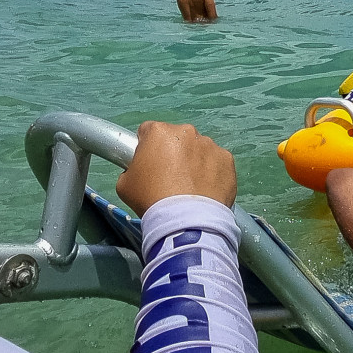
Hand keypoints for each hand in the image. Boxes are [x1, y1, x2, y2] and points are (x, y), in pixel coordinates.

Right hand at [116, 121, 236, 213]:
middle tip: (169, 179)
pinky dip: (212, 173)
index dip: (146, 148)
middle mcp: (186, 132)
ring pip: (198, 150)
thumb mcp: (124, 183)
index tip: (149, 165)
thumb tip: (141, 169)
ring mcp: (210, 145)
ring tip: (189, 188)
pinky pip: (216, 163)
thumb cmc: (151, 199)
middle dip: (172, 154)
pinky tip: (205, 191)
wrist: (185, 221)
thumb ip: (132, 167)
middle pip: (176, 139)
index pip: (148, 132)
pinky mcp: (227, 160)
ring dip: (193, 163)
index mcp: (159, 132)